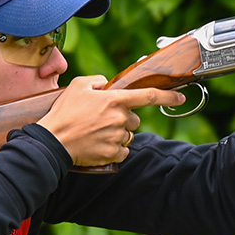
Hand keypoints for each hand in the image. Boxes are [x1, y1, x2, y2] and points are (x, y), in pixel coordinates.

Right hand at [38, 75, 185, 165]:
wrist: (53, 140)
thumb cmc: (64, 112)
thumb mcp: (78, 86)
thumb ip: (98, 81)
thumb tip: (107, 84)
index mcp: (114, 100)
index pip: (148, 96)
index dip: (167, 97)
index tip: (181, 98)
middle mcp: (120, 119)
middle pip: (135, 120)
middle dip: (124, 119)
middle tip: (103, 120)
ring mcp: (118, 137)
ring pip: (128, 135)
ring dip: (118, 134)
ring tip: (97, 132)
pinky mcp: (113, 153)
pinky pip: (123, 151)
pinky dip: (115, 148)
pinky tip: (99, 144)